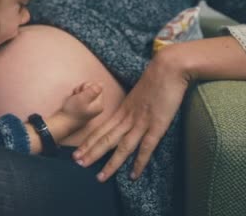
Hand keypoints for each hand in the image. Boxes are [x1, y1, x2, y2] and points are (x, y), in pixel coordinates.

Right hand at [26, 82, 102, 153]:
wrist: (62, 122)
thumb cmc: (72, 111)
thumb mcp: (83, 98)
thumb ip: (93, 90)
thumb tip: (101, 84)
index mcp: (99, 104)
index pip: (97, 87)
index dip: (88, 87)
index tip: (82, 92)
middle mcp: (96, 106)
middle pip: (92, 89)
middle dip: (83, 90)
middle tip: (77, 95)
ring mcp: (89, 107)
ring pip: (85, 92)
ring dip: (78, 93)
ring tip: (74, 99)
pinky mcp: (83, 107)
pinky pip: (81, 97)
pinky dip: (76, 97)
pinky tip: (72, 101)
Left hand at [72, 49, 190, 181]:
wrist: (168, 68)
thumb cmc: (156, 78)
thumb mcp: (138, 94)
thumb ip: (133, 106)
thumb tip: (130, 113)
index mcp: (123, 110)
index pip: (102, 129)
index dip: (89, 141)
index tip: (78, 151)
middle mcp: (128, 118)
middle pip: (106, 138)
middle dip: (91, 152)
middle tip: (77, 164)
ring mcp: (141, 122)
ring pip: (122, 146)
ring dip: (110, 163)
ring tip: (100, 177)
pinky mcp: (157, 125)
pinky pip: (146, 147)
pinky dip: (139, 162)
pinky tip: (133, 175)